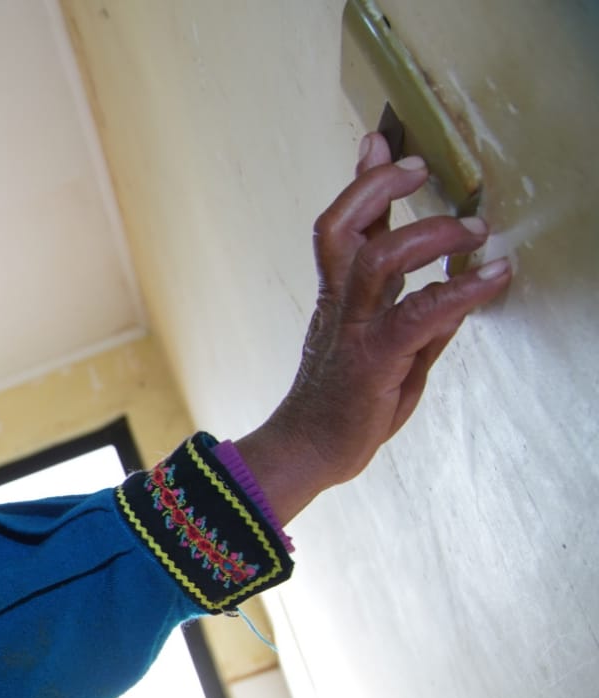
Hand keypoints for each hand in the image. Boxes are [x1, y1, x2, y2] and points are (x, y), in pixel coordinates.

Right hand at [236, 132, 511, 524]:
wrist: (308, 453)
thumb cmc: (344, 407)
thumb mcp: (388, 353)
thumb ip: (418, 319)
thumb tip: (455, 291)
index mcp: (340, 299)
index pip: (344, 228)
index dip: (361, 181)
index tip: (378, 141)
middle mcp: (341, 304)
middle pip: (343, 227)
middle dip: (377, 187)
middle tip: (417, 166)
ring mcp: (353, 329)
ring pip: (376, 259)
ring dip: (427, 232)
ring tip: (472, 226)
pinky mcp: (373, 358)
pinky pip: (418, 313)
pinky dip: (460, 289)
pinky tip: (493, 277)